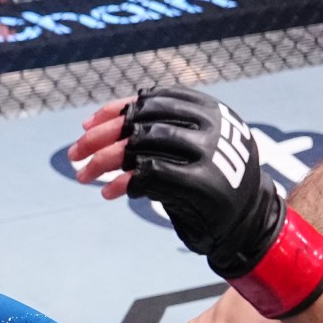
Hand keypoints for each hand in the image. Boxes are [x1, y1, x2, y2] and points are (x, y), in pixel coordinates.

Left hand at [70, 88, 322, 317]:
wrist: (248, 222)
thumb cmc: (211, 183)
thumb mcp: (191, 147)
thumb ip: (158, 131)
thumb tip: (98, 124)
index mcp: (210, 109)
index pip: (152, 100)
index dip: (115, 111)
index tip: (86, 126)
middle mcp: (211, 126)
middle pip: (141, 122)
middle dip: (100, 137)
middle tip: (74, 155)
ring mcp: (209, 153)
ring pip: (140, 145)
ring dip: (103, 161)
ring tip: (83, 175)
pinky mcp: (202, 184)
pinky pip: (150, 175)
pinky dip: (124, 183)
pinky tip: (110, 193)